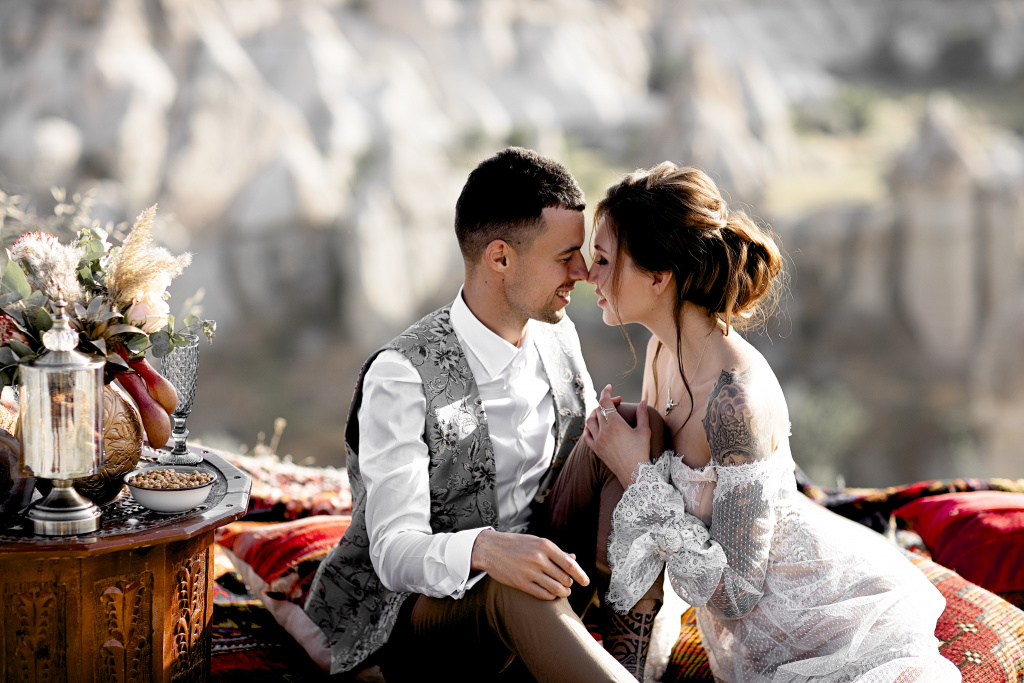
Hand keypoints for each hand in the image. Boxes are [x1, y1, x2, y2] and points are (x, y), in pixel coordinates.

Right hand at [471, 529, 588, 599]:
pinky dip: (551, 596)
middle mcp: (539, 558)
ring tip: (563, 591)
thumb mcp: (536, 542)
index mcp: (545, 545)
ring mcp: (530, 572)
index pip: (570, 564)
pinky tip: (551, 593)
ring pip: (556, 588)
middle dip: (569, 583)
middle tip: (568, 584)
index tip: (586, 582)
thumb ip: (555, 552)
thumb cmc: (516, 544)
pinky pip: (543, 594)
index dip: (581, 575)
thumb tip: (574, 560)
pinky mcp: (521, 583)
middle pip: (564, 578)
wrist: (490, 548)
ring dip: (563, 592)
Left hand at [584, 384, 650, 487]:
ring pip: (590, 421)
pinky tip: (594, 426)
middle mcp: (604, 431)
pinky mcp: (596, 449)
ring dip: (596, 413)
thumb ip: (642, 414)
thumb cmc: (641, 452)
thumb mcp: (644, 431)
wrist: (634, 473)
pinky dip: (588, 427)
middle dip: (606, 403)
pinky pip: (586, 435)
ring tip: (605, 413)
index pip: (605, 402)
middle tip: (616, 404)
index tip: (609, 388)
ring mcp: (598, 440)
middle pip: (598, 410)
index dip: (606, 392)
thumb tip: (643, 402)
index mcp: (615, 424)